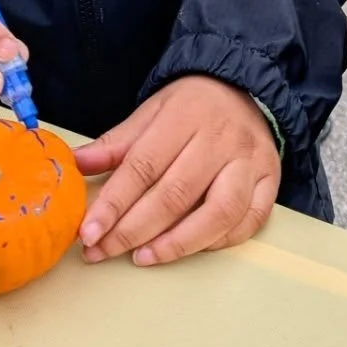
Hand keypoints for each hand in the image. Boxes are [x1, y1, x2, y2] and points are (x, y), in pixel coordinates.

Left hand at [74, 76, 279, 265]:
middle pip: (176, 195)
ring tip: (143, 257)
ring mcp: (250, 161)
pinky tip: (189, 248)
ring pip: (217, 213)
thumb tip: (75, 167)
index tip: (88, 233)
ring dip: (177, 243)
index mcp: (186, 116)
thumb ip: (115, 144)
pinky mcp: (271, 180)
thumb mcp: (150, 112)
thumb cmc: (191, 106)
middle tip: (102, 251)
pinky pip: (249, 221)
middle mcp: (221, 139)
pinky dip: (218, 242)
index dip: (113, 204)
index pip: (144, 166)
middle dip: (133, 230)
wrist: (245, 89)